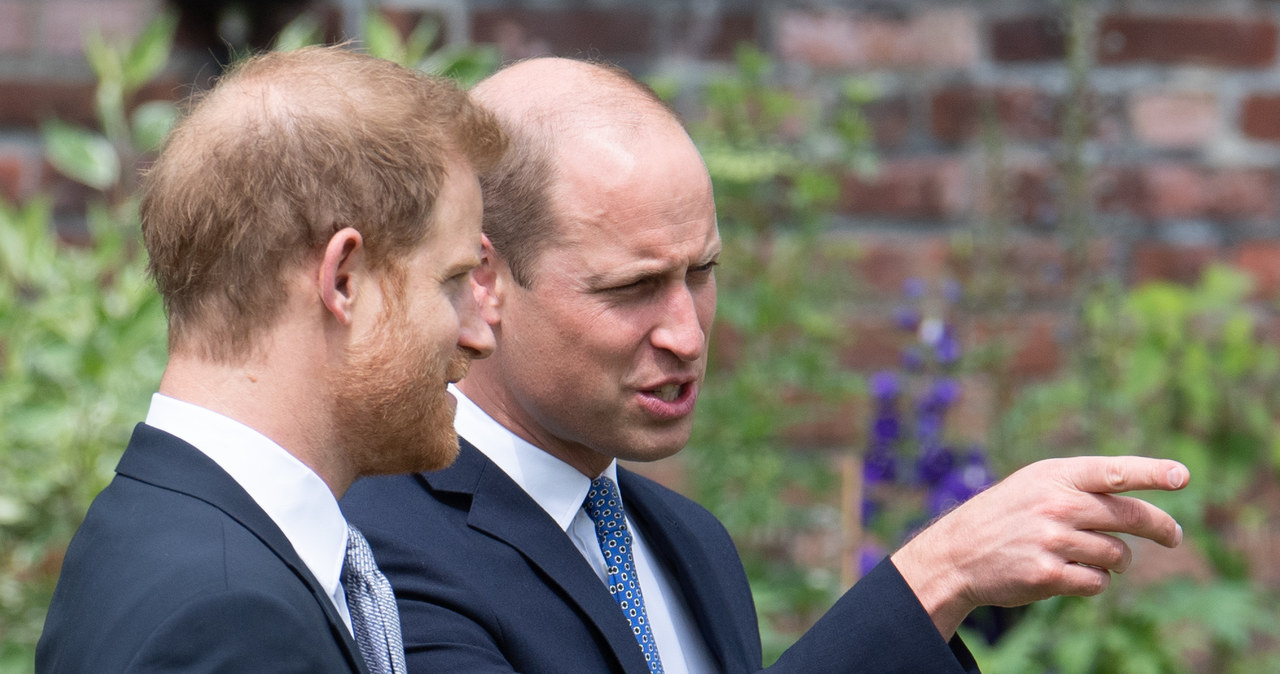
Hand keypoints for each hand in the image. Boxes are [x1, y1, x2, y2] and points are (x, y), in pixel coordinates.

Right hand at [890, 456, 1188, 638]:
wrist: (957, 553)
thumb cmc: (1005, 515)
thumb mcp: (1035, 485)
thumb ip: (1081, 486)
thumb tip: (1140, 506)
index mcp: (1055, 476)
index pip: (1113, 470)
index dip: (1151, 472)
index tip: (1182, 476)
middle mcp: (1056, 504)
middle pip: (1130, 517)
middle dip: (1161, 528)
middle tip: (1174, 536)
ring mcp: (1052, 540)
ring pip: (1117, 554)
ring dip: (1115, 560)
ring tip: (1090, 557)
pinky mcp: (1048, 575)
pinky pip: (1098, 582)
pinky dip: (1094, 582)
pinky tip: (1072, 575)